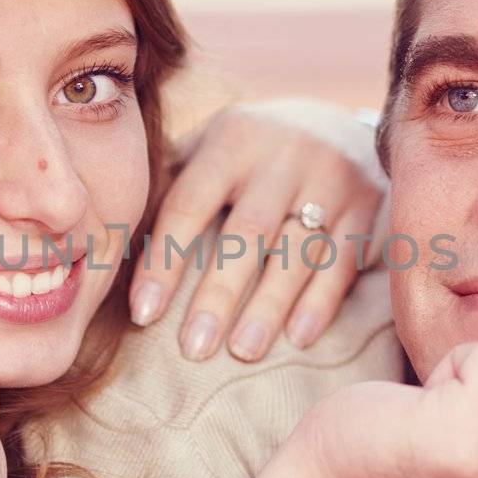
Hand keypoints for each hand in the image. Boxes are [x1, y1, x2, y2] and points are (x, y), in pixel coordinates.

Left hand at [130, 99, 385, 361]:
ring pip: (296, 251)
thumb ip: (170, 184)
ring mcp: (331, 177)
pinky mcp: (368, 204)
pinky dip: (319, 301)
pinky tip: (298, 337)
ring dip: (268, 306)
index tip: (142, 315)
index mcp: (230, 138)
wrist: (337, 125)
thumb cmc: (250, 155)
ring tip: (241, 351)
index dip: (164, 262)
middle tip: (192, 349)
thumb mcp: (211, 149)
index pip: (188, 205)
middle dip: (217, 295)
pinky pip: (341, 260)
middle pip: (246, 234)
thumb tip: (108, 243)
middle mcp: (283, 154)